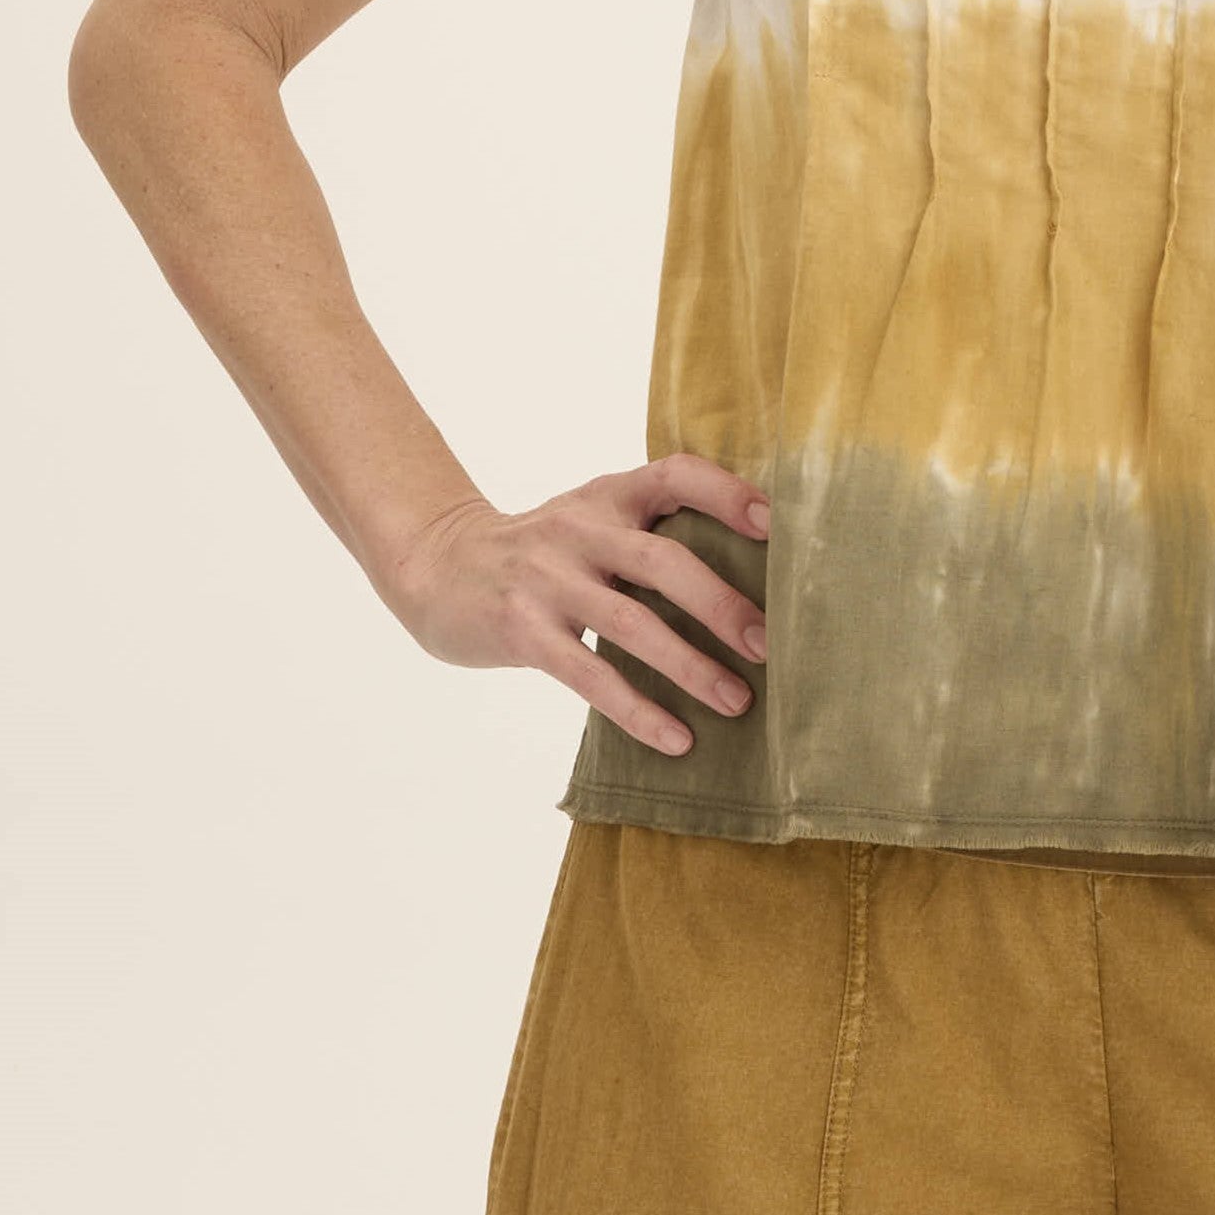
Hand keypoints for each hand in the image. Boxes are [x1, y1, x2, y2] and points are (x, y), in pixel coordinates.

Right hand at [382, 453, 771, 754]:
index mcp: (609, 495)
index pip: (676, 475)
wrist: (438, 567)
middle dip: (723, 605)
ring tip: (738, 701)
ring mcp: (548, 578)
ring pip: (632, 623)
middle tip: (770, 646)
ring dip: (691, 666)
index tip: (776, 526)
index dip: (728, 494)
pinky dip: (638, 710)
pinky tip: (676, 739)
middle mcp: (581, 528)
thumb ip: (651, 532)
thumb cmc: (544, 552)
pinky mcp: (522, 629)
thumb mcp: (592, 521)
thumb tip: (755, 577)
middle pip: (664, 561)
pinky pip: (589, 675)